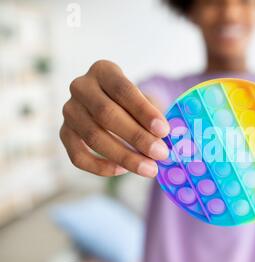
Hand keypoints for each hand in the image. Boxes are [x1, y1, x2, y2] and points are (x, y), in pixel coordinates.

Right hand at [60, 60, 169, 177]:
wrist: (114, 105)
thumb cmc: (134, 104)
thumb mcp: (144, 101)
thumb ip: (152, 118)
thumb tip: (164, 144)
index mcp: (103, 71)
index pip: (123, 90)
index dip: (144, 111)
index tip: (164, 131)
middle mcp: (81, 87)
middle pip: (106, 114)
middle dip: (137, 137)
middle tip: (161, 154)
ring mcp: (70, 110)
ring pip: (93, 137)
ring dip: (125, 156)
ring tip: (150, 168)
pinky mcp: (64, 133)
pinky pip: (78, 156)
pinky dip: (101, 167)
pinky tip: (123, 170)